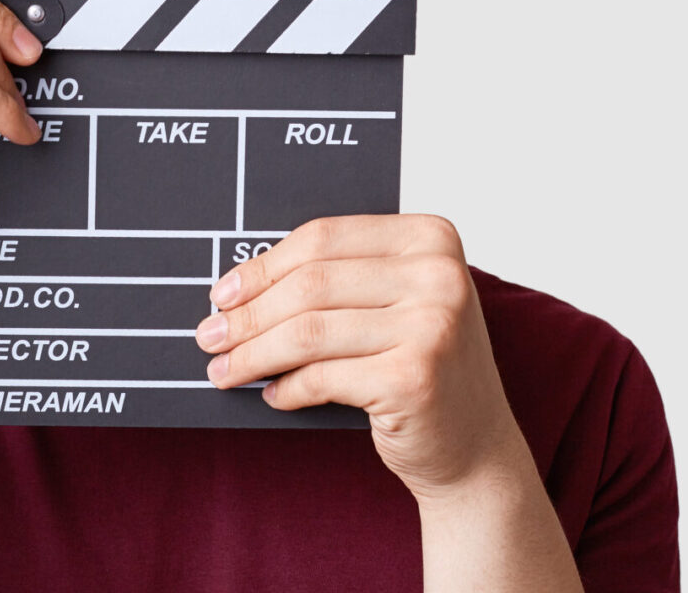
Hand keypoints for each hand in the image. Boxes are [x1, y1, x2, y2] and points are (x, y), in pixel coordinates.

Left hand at [195, 214, 529, 503]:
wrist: (476, 449)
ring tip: (225, 370)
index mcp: (431, 237)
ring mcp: (432, 326)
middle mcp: (439, 274)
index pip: (323, 238)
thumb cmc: (420, 369)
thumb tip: (240, 285)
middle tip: (211, 335)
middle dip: (249, 314)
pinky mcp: (414, 378)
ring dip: (254, 354)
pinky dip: (288, 388)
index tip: (223, 293)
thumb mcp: (392, 305)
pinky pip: (322, 377)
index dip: (263, 266)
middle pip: (311, 283)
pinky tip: (273, 395)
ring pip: (308, 331)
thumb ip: (337, 280)